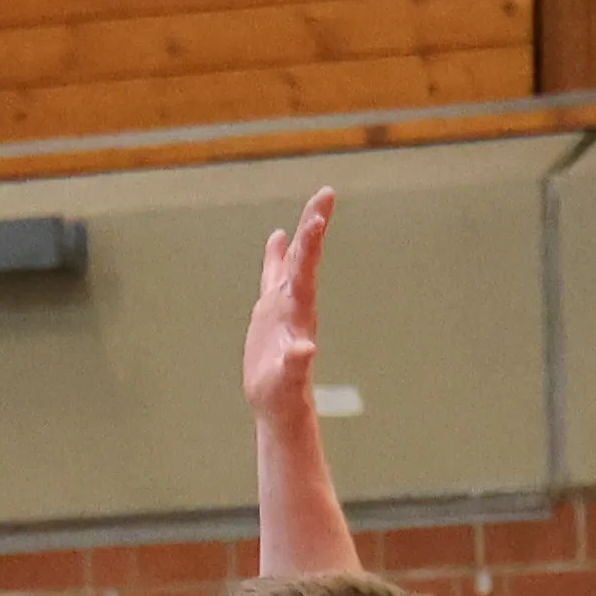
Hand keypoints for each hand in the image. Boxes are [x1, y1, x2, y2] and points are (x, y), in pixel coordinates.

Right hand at [244, 188, 334, 426]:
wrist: (278, 401)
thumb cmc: (283, 394)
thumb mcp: (287, 381)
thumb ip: (295, 365)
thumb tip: (304, 351)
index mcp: (298, 312)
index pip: (304, 270)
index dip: (310, 243)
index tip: (318, 216)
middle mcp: (294, 302)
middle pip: (304, 256)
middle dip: (313, 225)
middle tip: (325, 193)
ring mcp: (283, 304)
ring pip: (292, 260)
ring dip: (301, 232)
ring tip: (312, 204)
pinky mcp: (270, 311)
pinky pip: (273, 275)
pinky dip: (275, 254)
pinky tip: (276, 236)